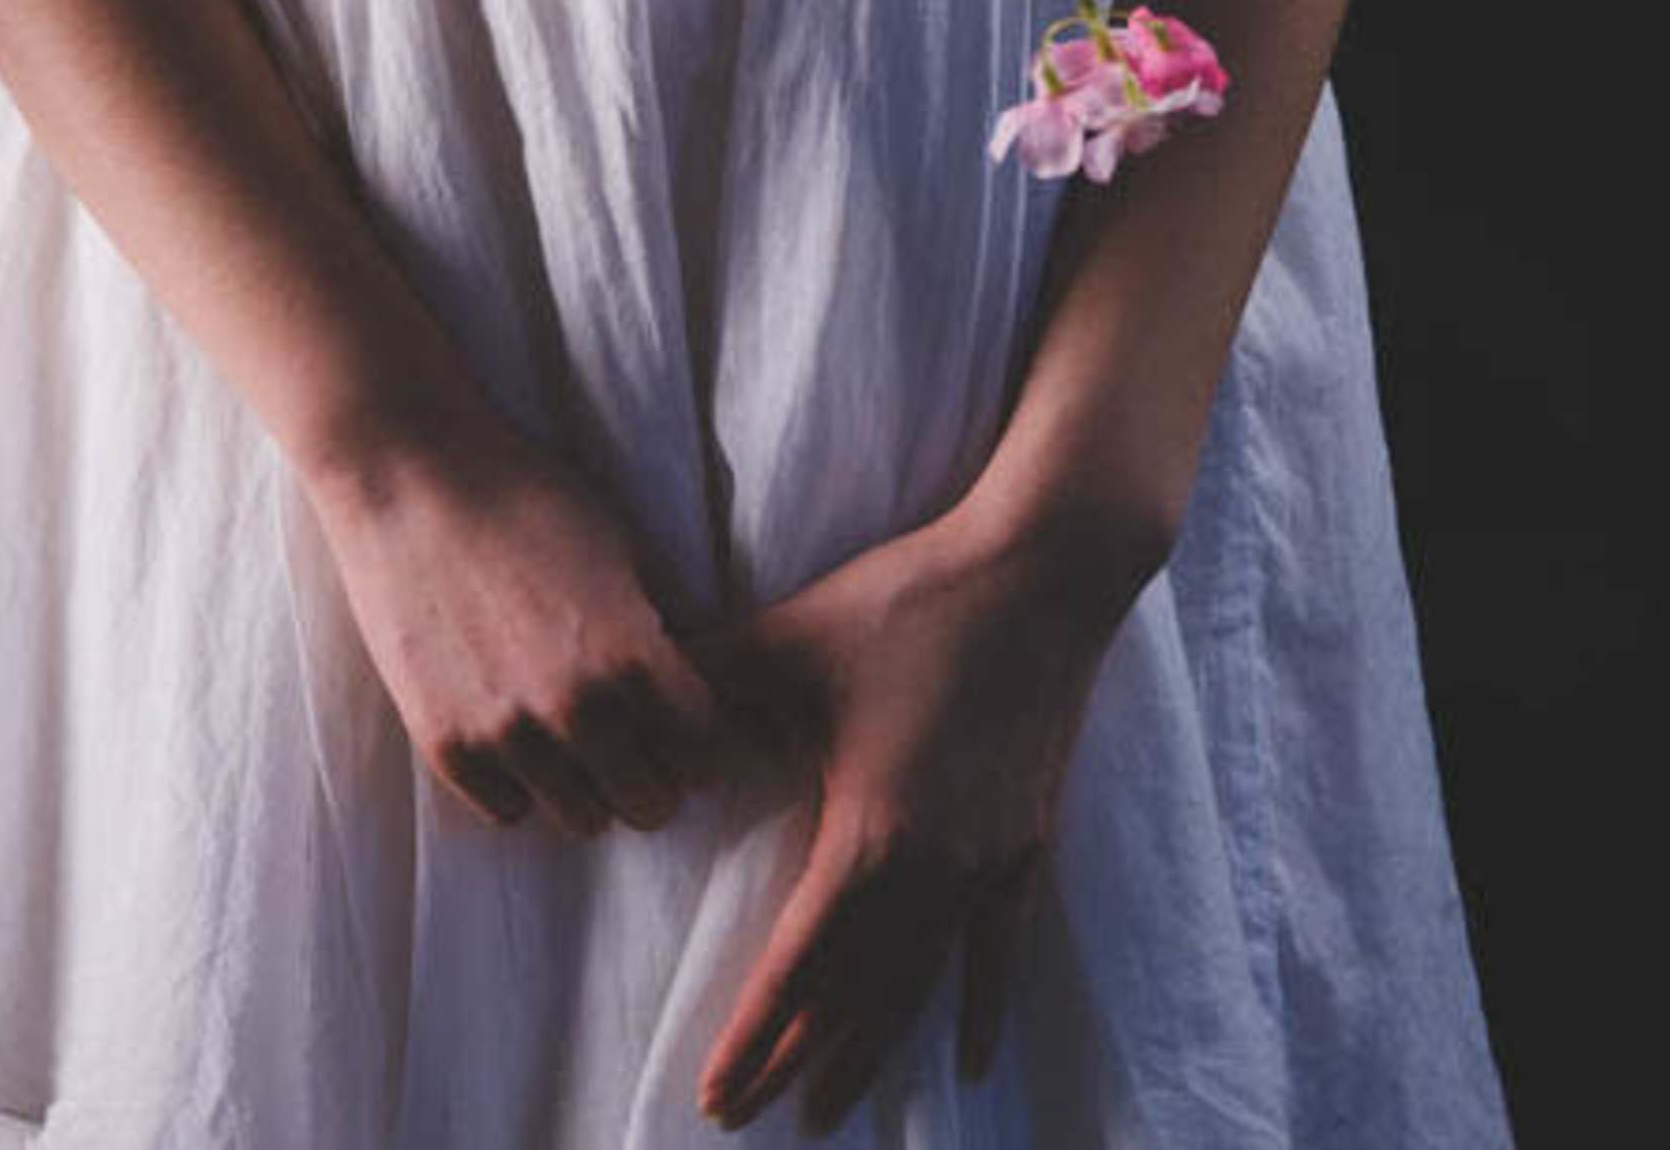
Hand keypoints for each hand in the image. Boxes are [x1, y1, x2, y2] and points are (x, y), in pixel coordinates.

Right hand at [303, 398, 755, 841]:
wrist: (409, 477)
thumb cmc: (523, 495)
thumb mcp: (620, 546)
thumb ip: (663, 624)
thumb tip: (699, 682)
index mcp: (630, 655)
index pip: (705, 752)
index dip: (700, 737)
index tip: (681, 720)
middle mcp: (575, 710)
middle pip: (653, 804)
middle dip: (654, 772)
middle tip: (632, 737)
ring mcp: (507, 735)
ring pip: (584, 820)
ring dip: (588, 785)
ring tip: (571, 737)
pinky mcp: (446, 746)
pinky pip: (508, 811)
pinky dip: (520, 783)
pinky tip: (514, 731)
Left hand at [690, 504, 1161, 1133]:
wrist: (1036, 574)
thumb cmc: (906, 601)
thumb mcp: (789, 639)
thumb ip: (705, 680)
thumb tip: (633, 706)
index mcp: (869, 833)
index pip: (798, 966)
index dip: (754, 1036)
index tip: (715, 1095)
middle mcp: (932, 870)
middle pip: (853, 996)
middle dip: (796, 1062)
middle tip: (745, 1117)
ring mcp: (986, 865)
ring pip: (917, 988)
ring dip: (870, 1053)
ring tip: (829, 1112)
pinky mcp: (1025, 845)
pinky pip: (999, 954)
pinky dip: (980, 1012)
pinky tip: (970, 1068)